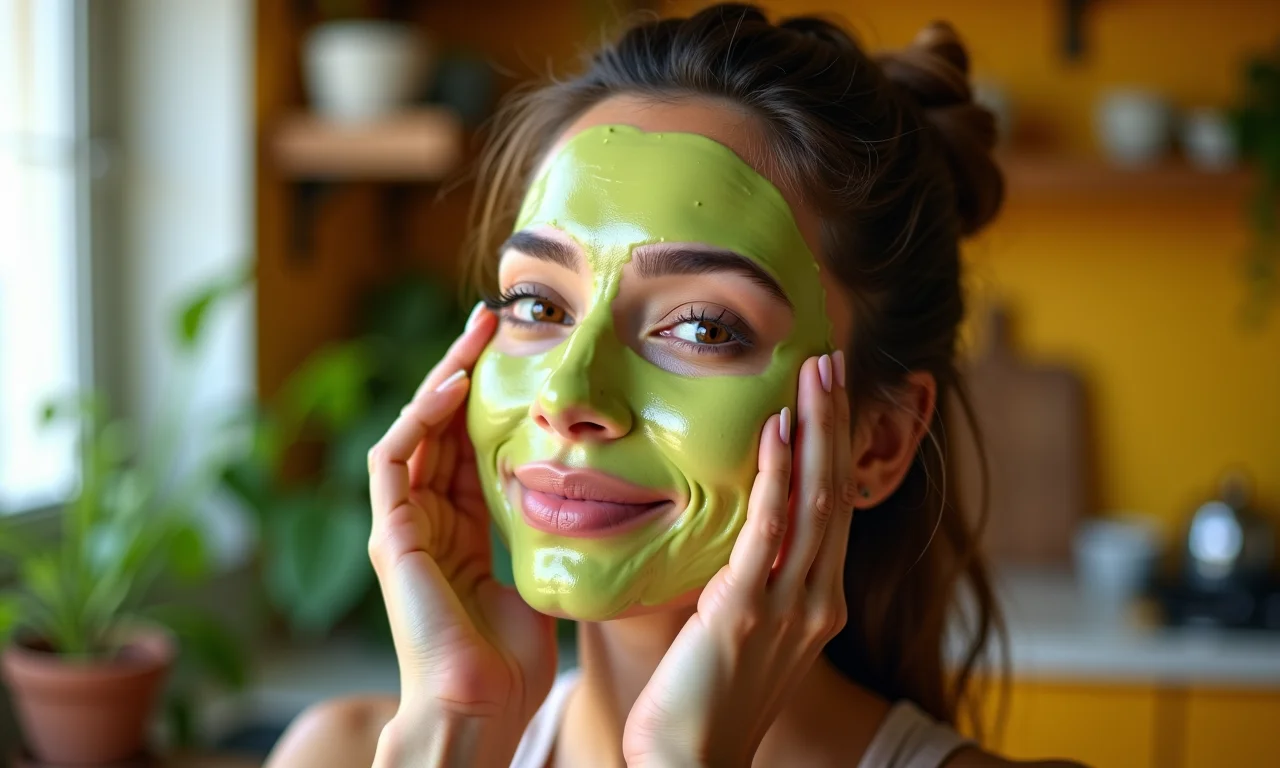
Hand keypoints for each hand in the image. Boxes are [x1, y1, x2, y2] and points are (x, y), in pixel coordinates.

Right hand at [367, 306, 556, 765]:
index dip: (491, 399)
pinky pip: (394, 461)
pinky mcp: (390, 535)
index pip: (469, 445)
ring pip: (413, 430)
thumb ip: (543, 534)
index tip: (521, 355)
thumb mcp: (537, 575)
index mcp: (460, 530)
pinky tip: (454, 385)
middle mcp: (427, 520)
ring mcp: (403, 526)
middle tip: (494, 321)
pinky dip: (419, 418)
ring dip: (441, 378)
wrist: (481, 711)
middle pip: (438, 427)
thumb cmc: (513, 663)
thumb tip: (590, 498)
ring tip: (476, 335)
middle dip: (463, 370)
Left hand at [622, 352, 856, 767]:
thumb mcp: (739, 630)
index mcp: (818, 604)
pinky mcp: (748, 610)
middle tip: (831, 362)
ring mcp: (790, 607)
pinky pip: (770, 531)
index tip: (827, 395)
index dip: (833, 448)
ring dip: (816, 430)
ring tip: (815, 374)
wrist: (691, 765)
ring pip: (815, 501)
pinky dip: (777, 475)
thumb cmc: (703, 702)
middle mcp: (818, 601)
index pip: (832, 509)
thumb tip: (734, 534)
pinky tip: (775, 429)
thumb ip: (746, 581)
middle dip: (835, 422)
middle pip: (836, 493)